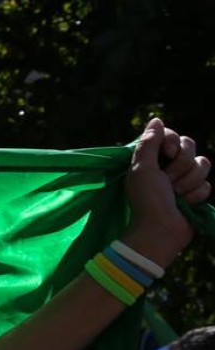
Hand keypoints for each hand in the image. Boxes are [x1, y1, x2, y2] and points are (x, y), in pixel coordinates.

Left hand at [121, 118, 210, 267]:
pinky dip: (194, 196)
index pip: (172, 135)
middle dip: (181, 165)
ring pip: (203, 164)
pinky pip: (207, 184)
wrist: (161, 230)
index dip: (173, 142)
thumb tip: (157, 119)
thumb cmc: (147, 199)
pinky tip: (184, 205)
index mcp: (152, 159)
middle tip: (168, 181)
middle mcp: (168, 166)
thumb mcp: (142, 169)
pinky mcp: (196, 193)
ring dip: (188, 182)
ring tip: (175, 196)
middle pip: (190, 147)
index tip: (166, 153)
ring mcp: (184, 180)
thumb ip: (148, 143)